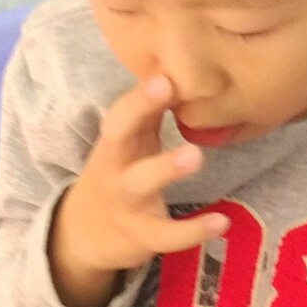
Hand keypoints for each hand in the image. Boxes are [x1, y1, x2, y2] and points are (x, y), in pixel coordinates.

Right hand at [49, 76, 229, 306]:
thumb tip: (182, 71)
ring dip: (165, 167)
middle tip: (167, 86)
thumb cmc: (117, 175)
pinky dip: (194, 230)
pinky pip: (168, 235)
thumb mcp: (128, 143)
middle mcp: (115, 166)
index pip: (123, 110)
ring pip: (142, 183)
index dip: (140, 92)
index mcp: (115, 142)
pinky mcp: (142, 235)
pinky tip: (223, 222)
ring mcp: (126, 202)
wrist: (83, 234)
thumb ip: (151, 113)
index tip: (163, 71)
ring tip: (196, 155)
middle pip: (118, 134)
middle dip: (139, 109)